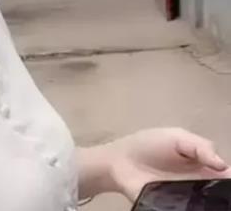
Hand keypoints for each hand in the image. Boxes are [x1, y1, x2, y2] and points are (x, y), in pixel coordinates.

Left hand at [105, 128, 230, 200]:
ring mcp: (188, 198)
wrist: (120, 161)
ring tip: (218, 201)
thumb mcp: (176, 137)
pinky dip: (196, 209)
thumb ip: (200, 146)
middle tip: (225, 192)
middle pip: (221, 192)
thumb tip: (224, 166)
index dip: (230, 176)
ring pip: (209, 203)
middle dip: (225, 192)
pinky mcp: (174, 208)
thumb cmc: (149, 145)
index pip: (226, 174)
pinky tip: (199, 206)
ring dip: (215, 203)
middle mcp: (200, 184)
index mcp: (204, 165)